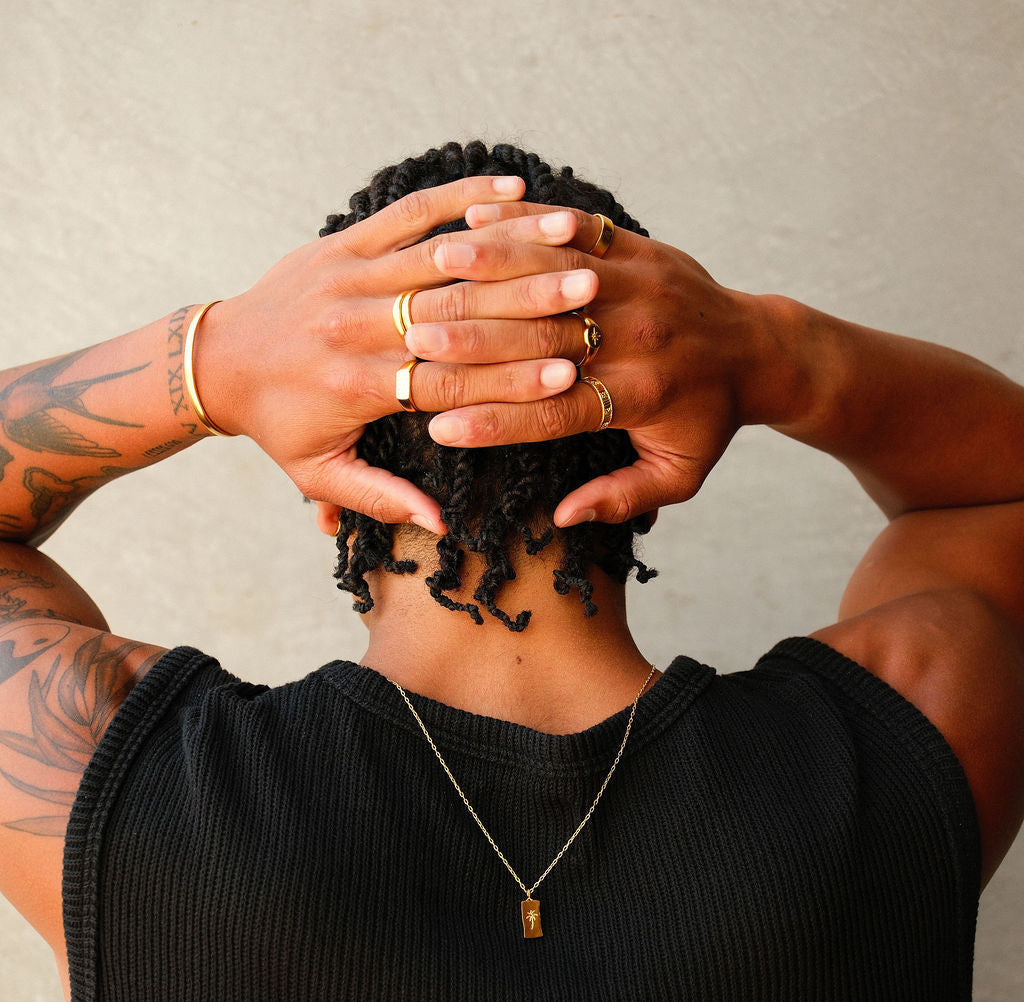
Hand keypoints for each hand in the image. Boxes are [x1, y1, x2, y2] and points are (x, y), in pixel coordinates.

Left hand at [193, 179, 598, 531]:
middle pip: (456, 310)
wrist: (218, 363)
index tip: (569, 373)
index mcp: (356, 384)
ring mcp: (348, 274)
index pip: (449, 378)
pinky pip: (406, 212)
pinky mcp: (342, 242)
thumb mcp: (319, 473)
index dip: (511, 376)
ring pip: (441, 256)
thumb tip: (440, 525)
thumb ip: (381, 498)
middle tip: (589, 295)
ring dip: (509, 248)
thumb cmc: (276, 424)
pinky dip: (459, 196)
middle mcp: (356, 324)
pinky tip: (509, 187)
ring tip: (570, 244)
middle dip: (528, 303)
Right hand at [409, 202, 786, 525]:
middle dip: (478, 340)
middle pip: (546, 338)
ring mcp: (640, 284)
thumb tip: (563, 516)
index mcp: (641, 396)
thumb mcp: (679, 474)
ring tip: (435, 268)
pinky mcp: (639, 248)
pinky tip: (476, 217)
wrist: (758, 349)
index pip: (556, 413)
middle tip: (416, 342)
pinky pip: (577, 229)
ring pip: (555, 272)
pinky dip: (526, 221)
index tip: (439, 429)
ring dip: (492, 267)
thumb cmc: (707, 418)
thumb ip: (622, 496)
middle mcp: (639, 337)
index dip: (496, 421)